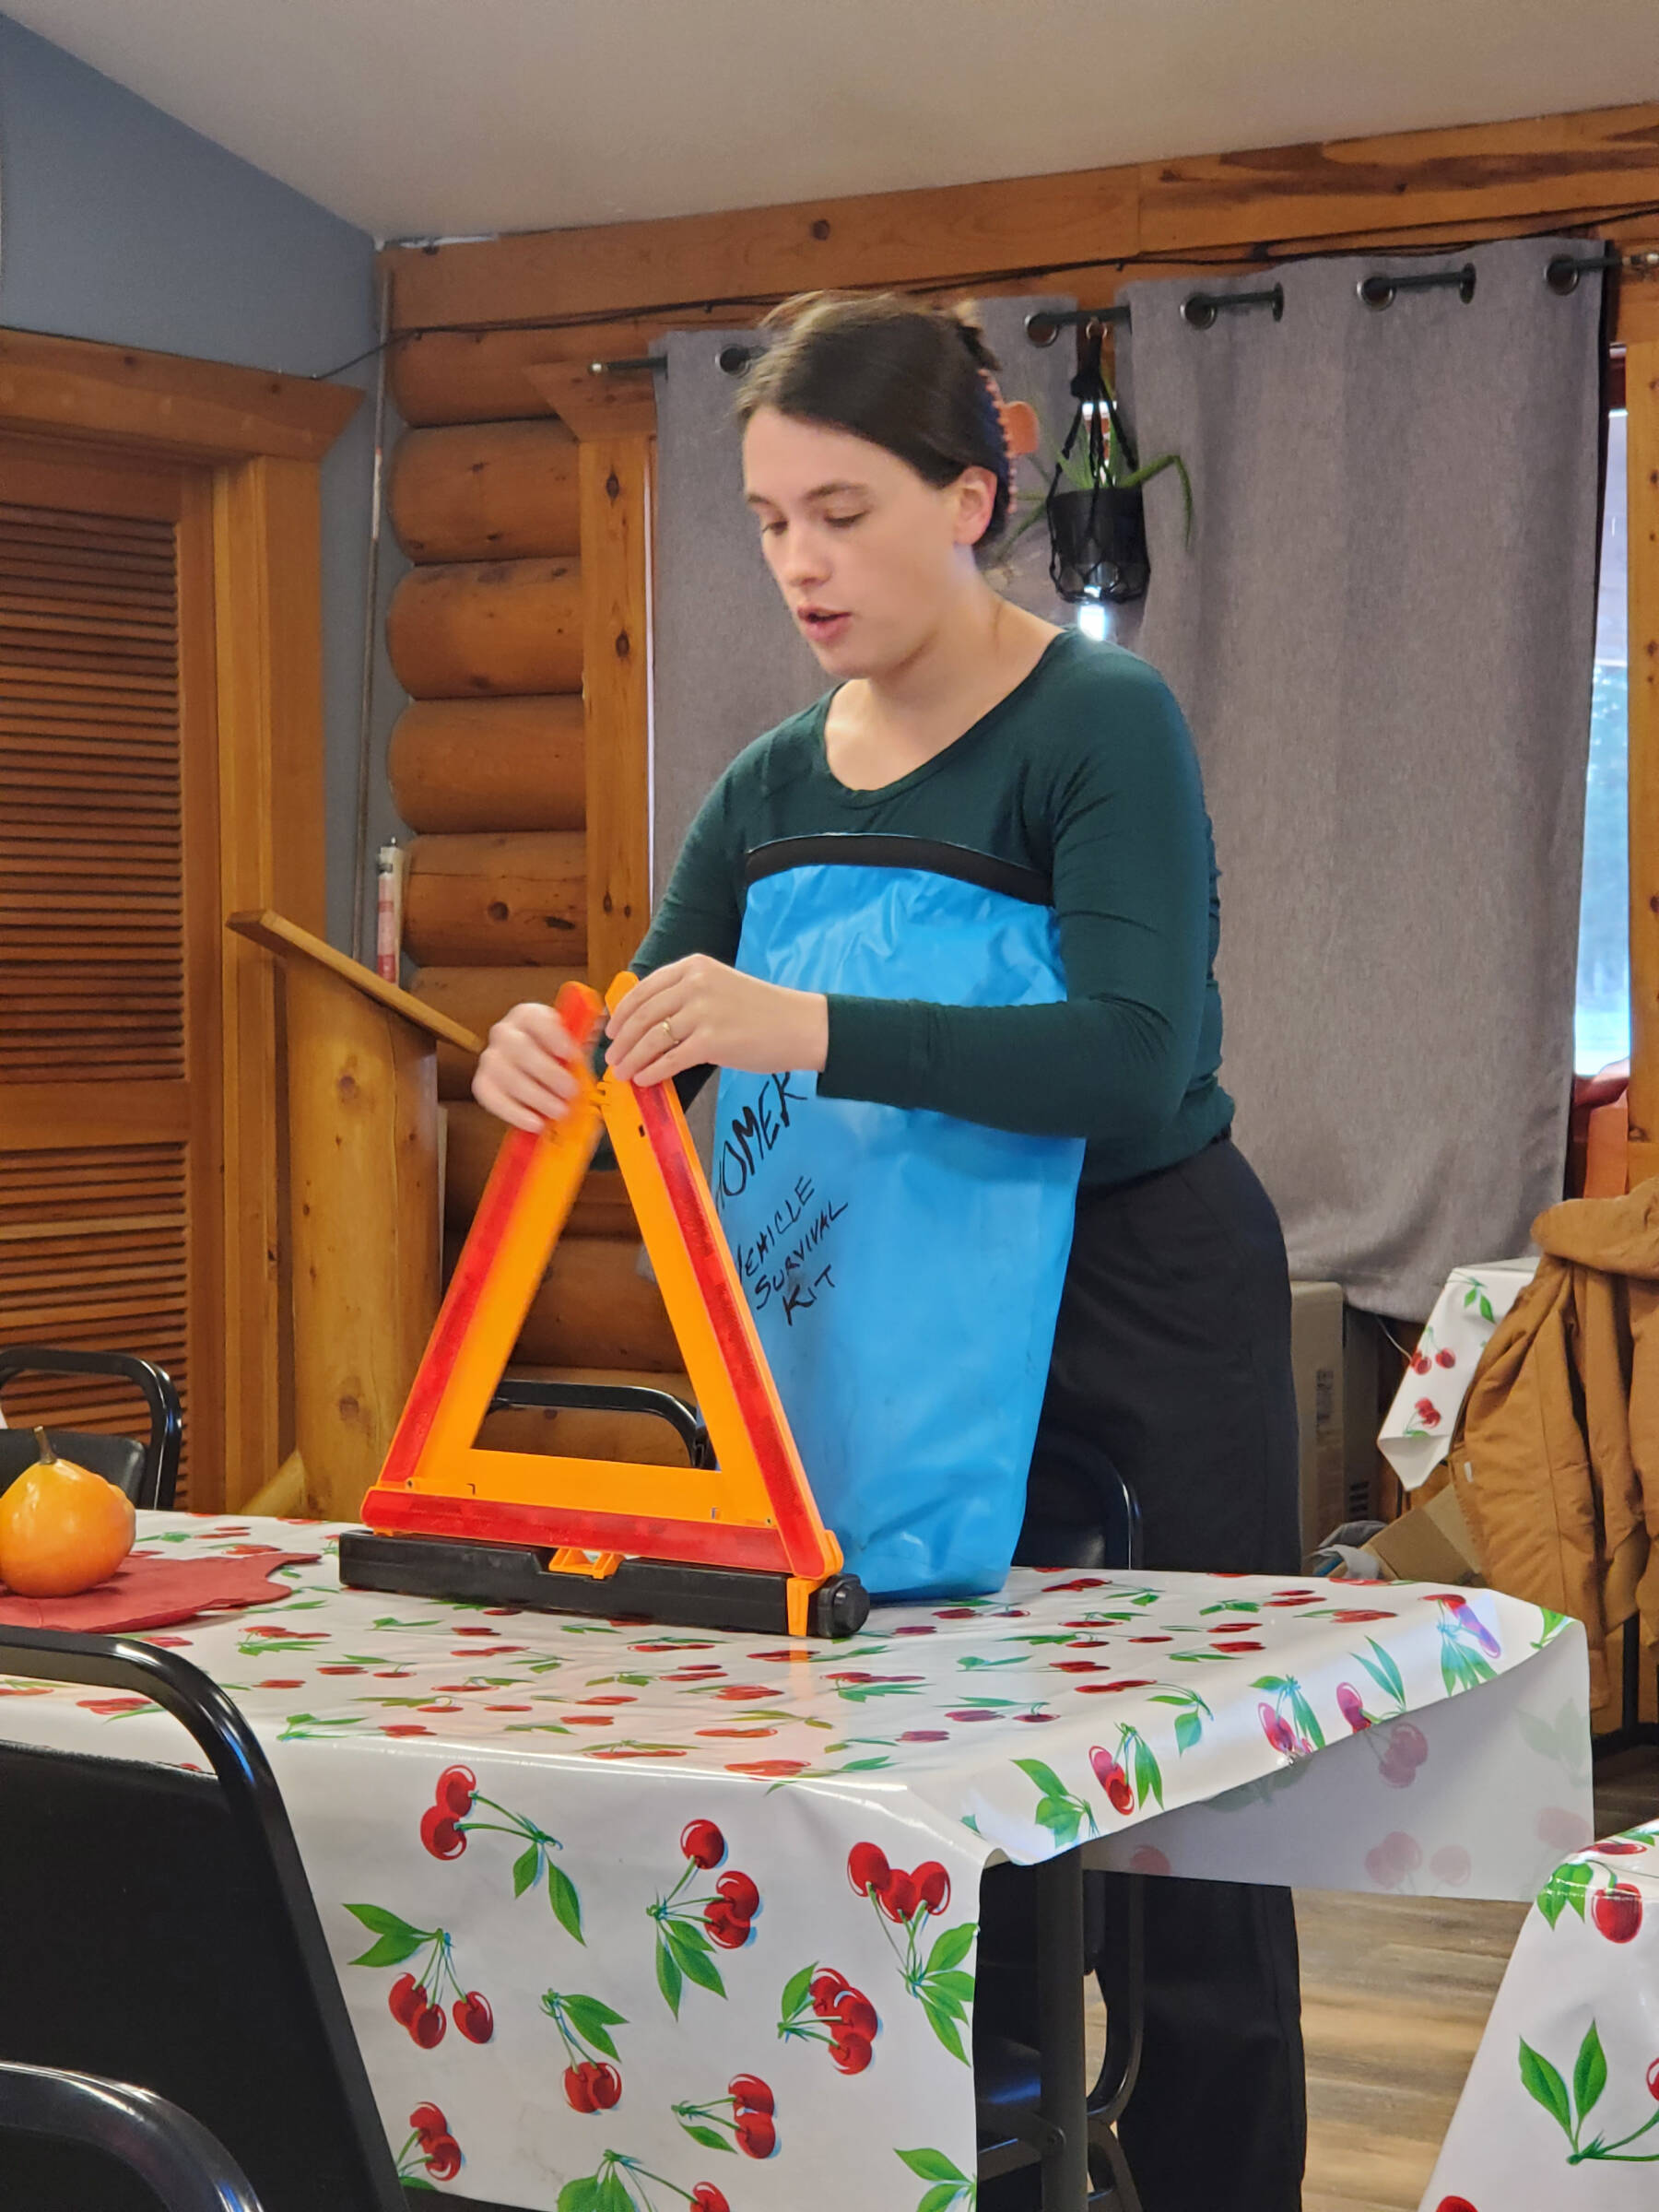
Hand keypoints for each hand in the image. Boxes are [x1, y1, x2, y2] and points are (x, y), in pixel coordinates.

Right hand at [472, 1001, 587, 1131]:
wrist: (539, 1071)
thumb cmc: (558, 1055)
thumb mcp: (572, 1044)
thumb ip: (581, 1044)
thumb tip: (600, 1040)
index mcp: (527, 1015)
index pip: (534, 1018)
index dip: (552, 1035)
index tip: (571, 1054)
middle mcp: (504, 1032)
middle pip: (518, 1048)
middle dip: (546, 1072)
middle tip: (570, 1091)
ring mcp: (490, 1057)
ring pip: (504, 1075)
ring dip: (534, 1096)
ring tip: (559, 1111)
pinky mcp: (483, 1083)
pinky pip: (491, 1098)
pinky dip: (514, 1112)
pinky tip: (535, 1123)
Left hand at [605, 955, 827, 1088]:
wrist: (800, 1025)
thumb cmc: (762, 1010)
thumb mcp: (720, 986)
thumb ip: (686, 996)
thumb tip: (647, 1023)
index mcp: (694, 967)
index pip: (645, 989)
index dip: (622, 1013)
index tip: (612, 1030)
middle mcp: (695, 985)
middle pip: (643, 1015)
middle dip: (622, 1040)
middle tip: (612, 1057)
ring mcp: (703, 1013)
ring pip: (652, 1039)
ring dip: (632, 1058)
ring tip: (623, 1072)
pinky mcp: (712, 1042)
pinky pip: (670, 1059)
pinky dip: (652, 1071)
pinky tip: (644, 1079)